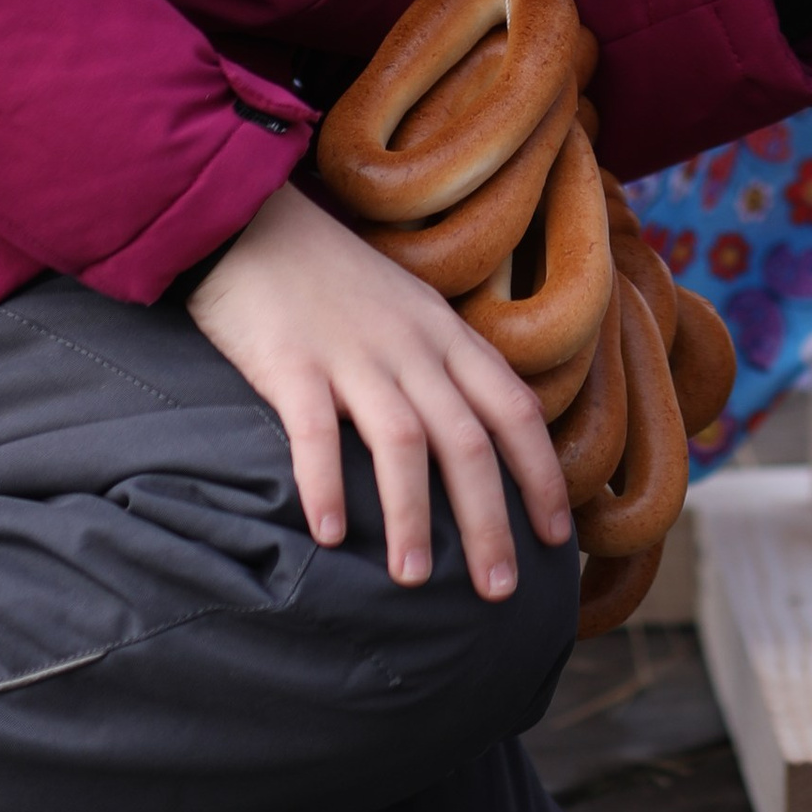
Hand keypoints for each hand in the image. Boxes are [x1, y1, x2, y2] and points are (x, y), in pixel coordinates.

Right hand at [188, 179, 569, 602]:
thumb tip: (477, 448)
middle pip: (469, 440)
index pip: (514, 408)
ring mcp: (352, 352)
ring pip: (403, 443)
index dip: (542, 473)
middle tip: (501, 591)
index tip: (557, 537)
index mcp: (446, 334)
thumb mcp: (408, 311)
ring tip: (415, 583)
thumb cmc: (333, 280)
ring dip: (413, 518)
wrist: (254, 219)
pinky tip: (329, 536)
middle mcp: (412, 345)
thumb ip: (441, 368)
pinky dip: (325, 484)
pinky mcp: (290, 361)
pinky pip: (315, 431)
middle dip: (491, 520)